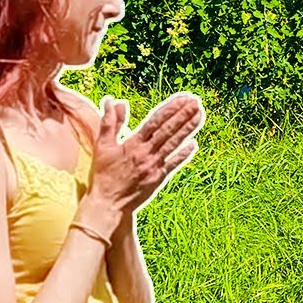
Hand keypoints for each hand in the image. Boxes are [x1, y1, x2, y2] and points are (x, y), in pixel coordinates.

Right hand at [88, 93, 204, 215]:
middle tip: (196, 101)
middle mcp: (145, 153)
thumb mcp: (102, 146)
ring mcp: (154, 166)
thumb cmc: (103, 174)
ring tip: (199, 115)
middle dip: (183, 115)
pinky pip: (174, 164)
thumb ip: (110, 122)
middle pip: (168, 130)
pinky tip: (194, 144)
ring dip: (188, 129)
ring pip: (173, 144)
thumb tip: (113, 100)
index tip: (182, 98)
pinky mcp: (158, 179)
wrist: (107, 203)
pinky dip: (184, 154)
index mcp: (132, 143)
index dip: (170, 109)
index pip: (155, 121)